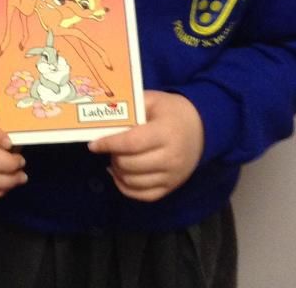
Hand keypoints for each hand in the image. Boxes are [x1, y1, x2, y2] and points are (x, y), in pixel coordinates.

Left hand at [88, 90, 203, 201]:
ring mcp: (172, 176)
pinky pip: (144, 196)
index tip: (93, 144)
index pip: (131, 143)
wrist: (201, 128)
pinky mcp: (172, 187)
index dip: (109, 144)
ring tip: (114, 158)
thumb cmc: (171, 111)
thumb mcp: (152, 100)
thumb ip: (130, 106)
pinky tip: (119, 174)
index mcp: (165, 133)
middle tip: (106, 147)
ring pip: (134, 182)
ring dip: (117, 171)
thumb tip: (103, 114)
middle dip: (112, 156)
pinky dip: (126, 188)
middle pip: (130, 164)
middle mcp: (171, 158)